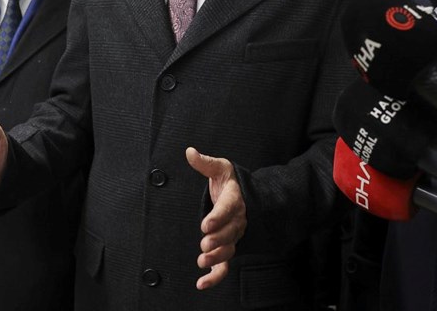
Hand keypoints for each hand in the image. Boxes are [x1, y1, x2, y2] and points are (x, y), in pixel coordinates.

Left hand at [186, 147, 246, 290]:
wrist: (247, 197)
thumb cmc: (231, 182)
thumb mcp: (220, 169)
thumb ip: (205, 163)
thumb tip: (189, 152)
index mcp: (234, 199)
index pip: (228, 208)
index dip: (218, 217)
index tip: (206, 224)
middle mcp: (237, 220)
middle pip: (231, 232)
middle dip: (218, 239)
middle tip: (204, 244)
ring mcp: (234, 236)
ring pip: (230, 249)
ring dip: (217, 257)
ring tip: (202, 261)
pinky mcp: (229, 248)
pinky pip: (225, 265)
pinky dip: (215, 276)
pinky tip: (202, 283)